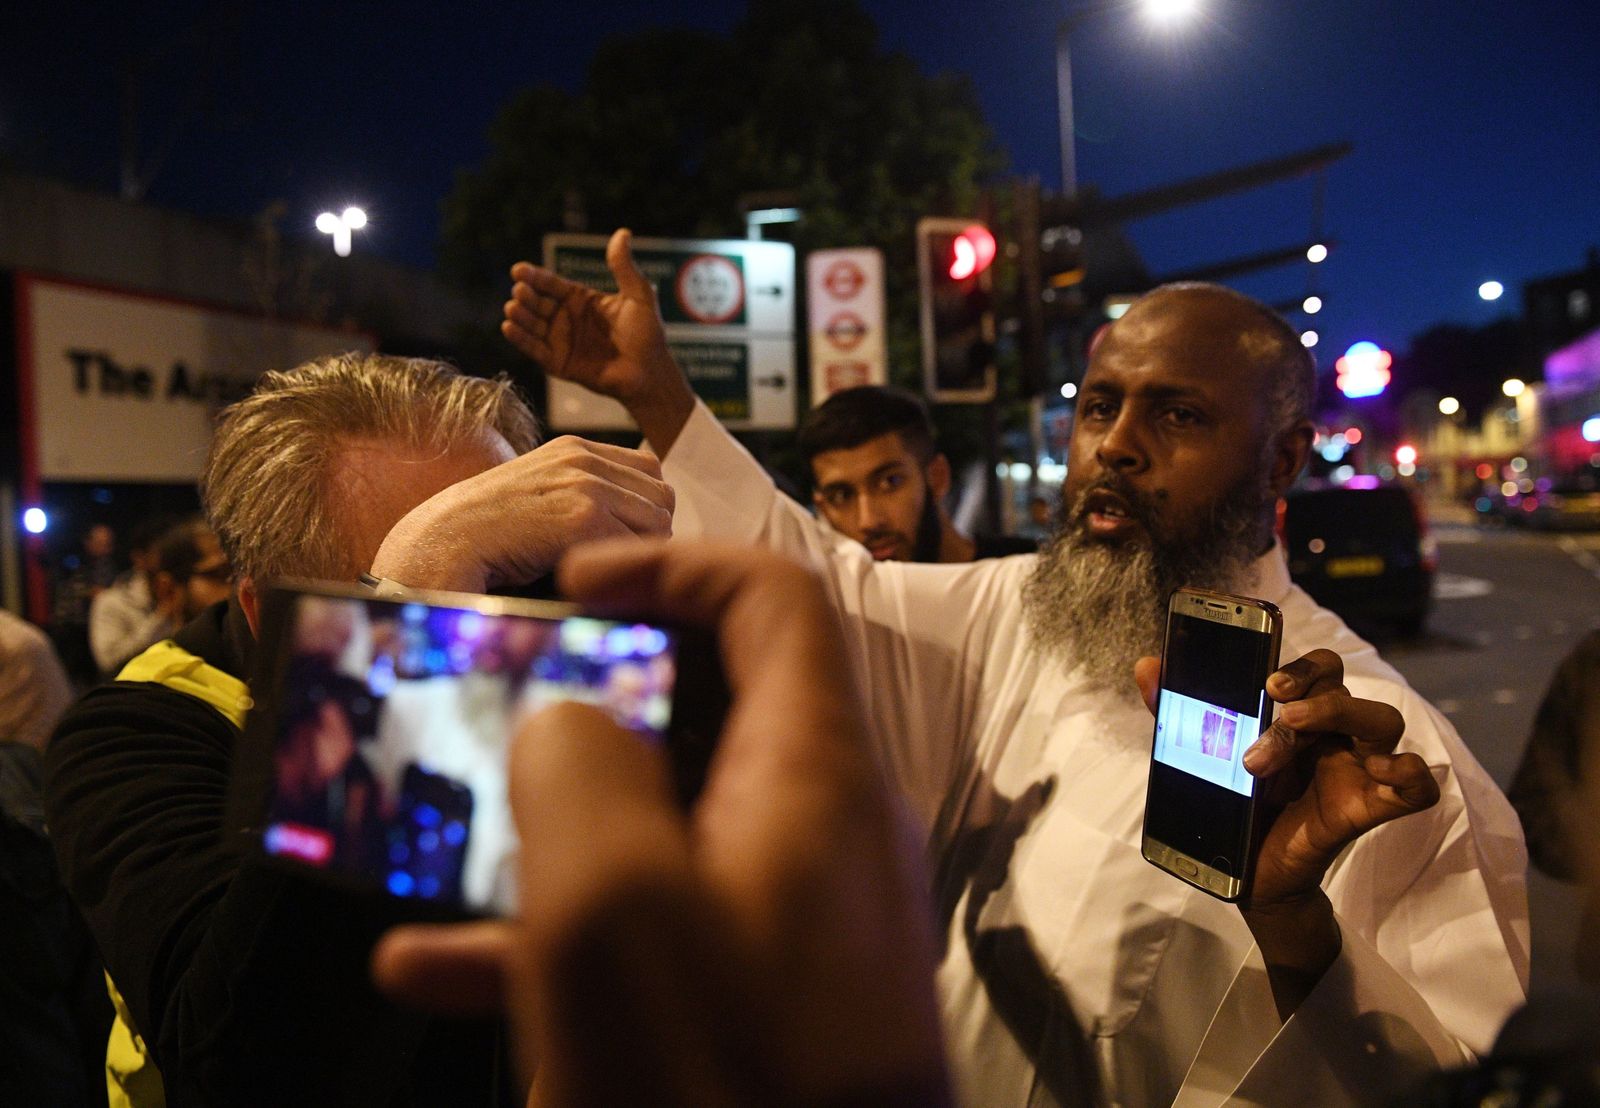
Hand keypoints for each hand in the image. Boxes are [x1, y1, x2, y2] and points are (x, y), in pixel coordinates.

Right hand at [368, 436, 673, 592]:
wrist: (438, 547)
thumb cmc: (483, 537)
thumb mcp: (538, 497)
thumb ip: (581, 495)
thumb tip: (641, 521)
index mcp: (573, 449)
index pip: (650, 472)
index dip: (642, 509)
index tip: (618, 537)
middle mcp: (583, 458)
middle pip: (662, 499)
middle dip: (646, 534)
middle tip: (608, 561)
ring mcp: (584, 485)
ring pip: (658, 526)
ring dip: (634, 554)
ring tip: (593, 568)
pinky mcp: (582, 518)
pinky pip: (637, 551)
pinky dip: (618, 572)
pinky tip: (582, 578)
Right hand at [372, 541, 949, 1106]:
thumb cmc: (717, 1081)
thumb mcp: (615, 905)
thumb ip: (580, 767)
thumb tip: (568, 715)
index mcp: (813, 775)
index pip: (772, 601)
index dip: (670, 563)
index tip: (565, 586)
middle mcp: (820, 832)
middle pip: (711, 705)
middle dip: (588, 694)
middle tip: (488, 703)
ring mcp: (794, 922)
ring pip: (666, 818)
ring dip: (553, 816)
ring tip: (443, 829)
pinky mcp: (763, 1003)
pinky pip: (657, 929)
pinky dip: (559, 929)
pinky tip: (434, 968)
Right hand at [502, 228, 695, 453]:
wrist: (650, 372)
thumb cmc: (647, 334)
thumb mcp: (638, 295)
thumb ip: (624, 267)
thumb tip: (623, 233)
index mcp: (580, 300)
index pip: (552, 284)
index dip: (535, 277)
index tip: (519, 270)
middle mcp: (566, 318)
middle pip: (538, 303)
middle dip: (526, 296)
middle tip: (519, 290)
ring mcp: (561, 341)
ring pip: (533, 325)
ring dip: (520, 316)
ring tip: (512, 307)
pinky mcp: (559, 364)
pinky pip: (536, 350)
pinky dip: (521, 340)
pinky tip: (509, 327)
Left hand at [1135, 649, 1439, 1015]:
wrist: (1249, 875)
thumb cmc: (1236, 806)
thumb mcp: (1203, 757)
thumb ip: (1177, 712)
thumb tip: (1145, 665)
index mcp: (1300, 715)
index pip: (1320, 669)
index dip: (1302, 666)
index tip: (1268, 682)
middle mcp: (1334, 735)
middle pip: (1347, 688)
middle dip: (1313, 693)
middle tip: (1277, 711)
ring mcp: (1357, 769)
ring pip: (1384, 721)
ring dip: (1342, 718)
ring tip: (1294, 735)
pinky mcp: (1369, 808)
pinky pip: (1419, 785)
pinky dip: (1411, 773)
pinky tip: (1382, 774)